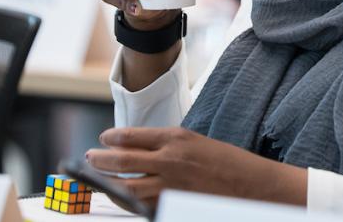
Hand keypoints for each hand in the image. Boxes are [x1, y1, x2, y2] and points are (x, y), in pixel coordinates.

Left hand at [85, 127, 307, 210]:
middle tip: (89, 157)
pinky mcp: (173, 205)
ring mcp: (170, 185)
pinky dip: (129, 201)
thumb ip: (167, 145)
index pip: (132, 136)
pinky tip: (121, 198)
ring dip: (108, 184)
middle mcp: (169, 159)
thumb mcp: (196, 142)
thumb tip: (138, 149)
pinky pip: (143, 205)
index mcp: (176, 137)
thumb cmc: (227, 162)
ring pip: (127, 187)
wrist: (253, 185)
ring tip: (96, 181)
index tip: (103, 139)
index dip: (112, 138)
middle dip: (100, 159)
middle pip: (122, 161)